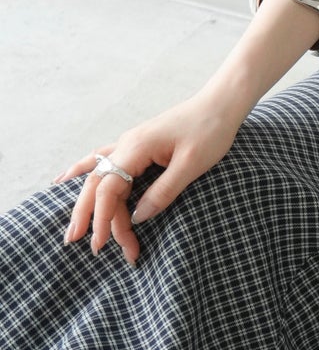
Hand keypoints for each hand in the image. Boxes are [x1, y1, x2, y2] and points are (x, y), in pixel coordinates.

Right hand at [52, 94, 241, 265]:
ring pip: (100, 176)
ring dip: (92, 204)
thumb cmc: (211, 129)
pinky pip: (103, 161)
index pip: (108, 188)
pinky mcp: (138, 145)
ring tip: (77, 231)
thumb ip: (164, 191)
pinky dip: (85, 172)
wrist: (221, 103)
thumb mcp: (192, 164)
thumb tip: (138, 218)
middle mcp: (126, 144)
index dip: (102, 218)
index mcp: (137, 147)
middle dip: (88, 217)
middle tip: (84, 247)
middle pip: (97, 184)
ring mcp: (130, 143)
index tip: (102, 243)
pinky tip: (66, 178)